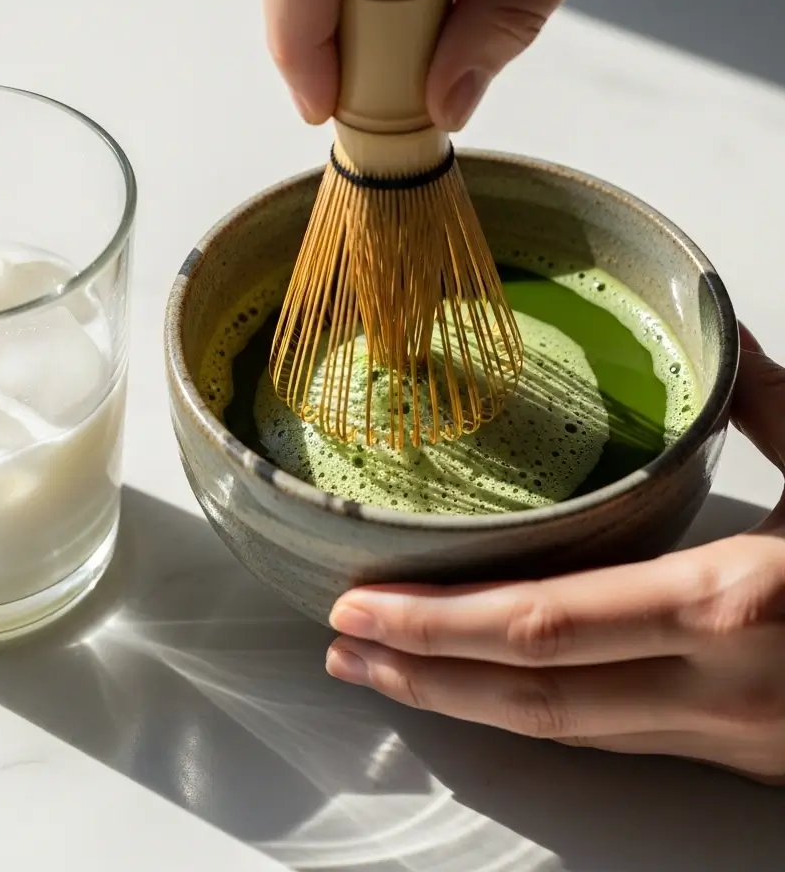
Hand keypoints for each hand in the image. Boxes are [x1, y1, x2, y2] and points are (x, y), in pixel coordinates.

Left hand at [326, 324, 784, 784]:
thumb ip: (772, 398)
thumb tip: (720, 331)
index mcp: (728, 605)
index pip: (535, 627)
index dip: (435, 624)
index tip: (358, 604)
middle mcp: (712, 687)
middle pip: (527, 690)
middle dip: (422, 673)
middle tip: (341, 648)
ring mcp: (726, 736)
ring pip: (564, 729)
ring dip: (464, 703)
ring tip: (386, 674)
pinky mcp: (744, 753)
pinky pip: (612, 732)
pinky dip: (536, 709)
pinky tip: (493, 685)